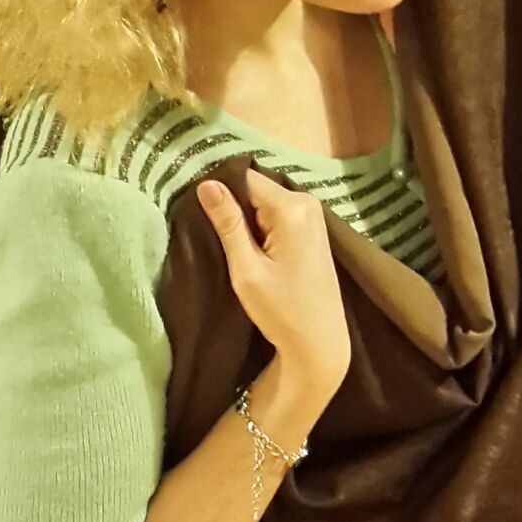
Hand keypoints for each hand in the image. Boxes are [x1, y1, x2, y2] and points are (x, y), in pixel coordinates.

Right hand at [196, 168, 351, 389]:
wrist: (320, 343)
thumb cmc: (281, 311)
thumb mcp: (247, 269)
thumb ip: (228, 223)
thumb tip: (206, 184)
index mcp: (292, 208)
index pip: (245, 178)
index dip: (220, 191)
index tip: (201, 212)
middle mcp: (307, 202)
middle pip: (257, 188)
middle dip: (234, 205)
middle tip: (213, 232)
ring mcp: (314, 215)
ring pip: (266, 202)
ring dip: (247, 218)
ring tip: (231, 244)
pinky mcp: (313, 230)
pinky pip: (278, 214)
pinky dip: (262, 226)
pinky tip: (251, 248)